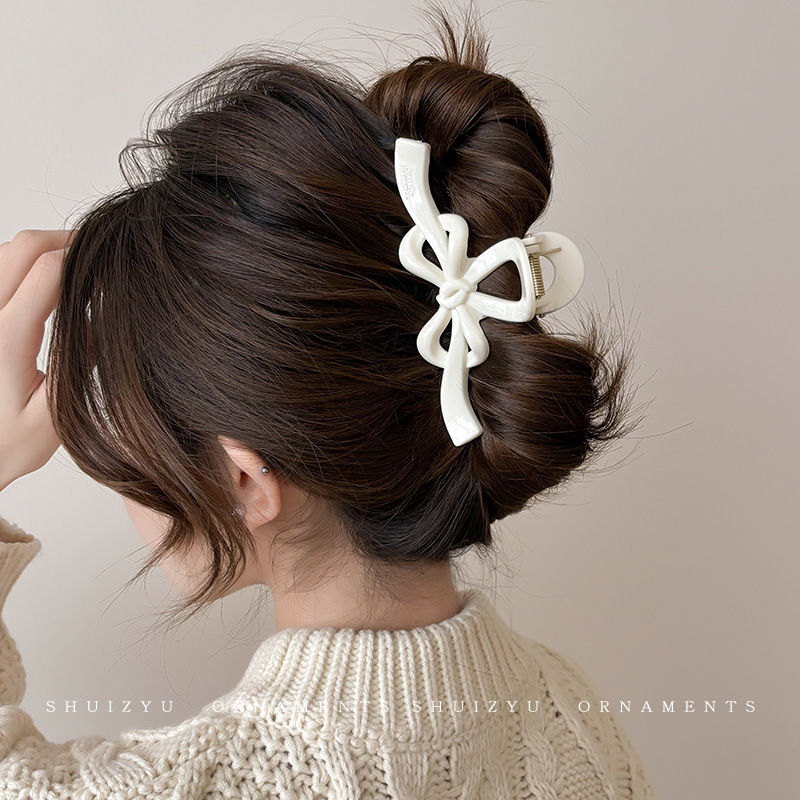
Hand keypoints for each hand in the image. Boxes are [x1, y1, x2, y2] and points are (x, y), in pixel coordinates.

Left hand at [0, 229, 74, 489]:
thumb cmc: (2, 447)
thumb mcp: (53, 421)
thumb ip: (77, 368)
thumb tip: (97, 325)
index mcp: (5, 341)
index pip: (47, 272)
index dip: (84, 260)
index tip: (112, 267)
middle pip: (21, 247)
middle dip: (64, 241)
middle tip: (97, 255)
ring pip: (4, 253)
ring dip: (40, 253)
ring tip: (75, 274)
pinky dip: (21, 268)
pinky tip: (44, 290)